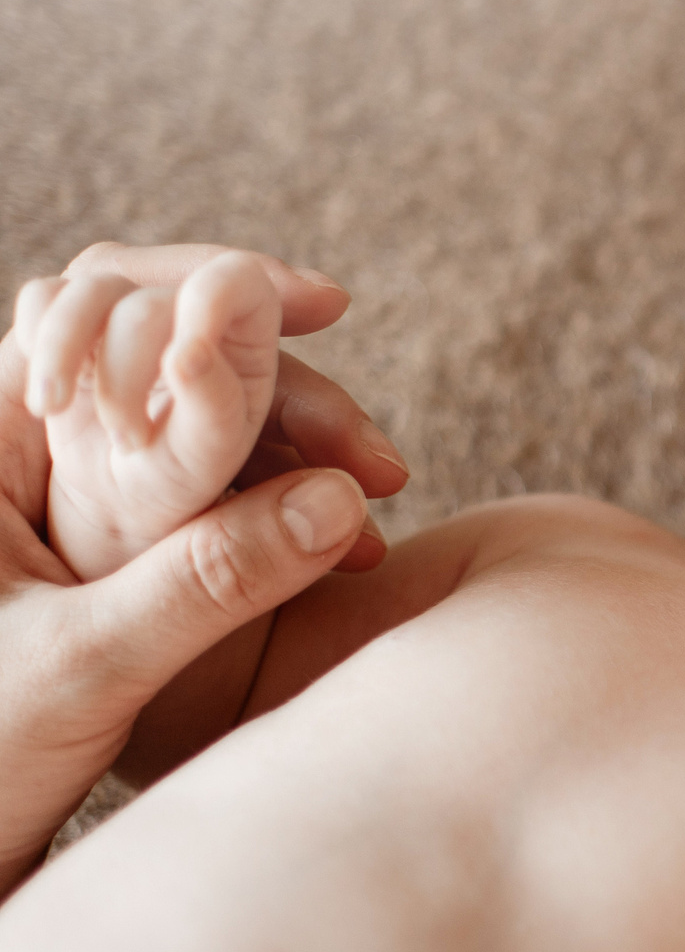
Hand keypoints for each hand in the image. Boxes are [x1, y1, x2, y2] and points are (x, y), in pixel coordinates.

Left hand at [0, 242, 408, 889]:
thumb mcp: (88, 667)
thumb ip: (212, 579)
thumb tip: (338, 502)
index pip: (99, 302)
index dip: (214, 284)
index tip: (321, 308)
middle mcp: (19, 456)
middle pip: (164, 358)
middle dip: (287, 389)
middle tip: (382, 457)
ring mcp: (61, 507)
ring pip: (192, 426)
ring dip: (293, 447)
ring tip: (377, 503)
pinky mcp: (103, 561)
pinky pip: (202, 492)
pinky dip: (274, 499)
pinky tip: (337, 543)